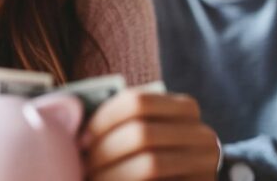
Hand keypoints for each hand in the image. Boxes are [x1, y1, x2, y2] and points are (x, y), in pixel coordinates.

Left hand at [82, 89, 218, 180]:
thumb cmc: (145, 156)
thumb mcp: (139, 131)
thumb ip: (116, 121)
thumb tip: (70, 113)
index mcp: (184, 109)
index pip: (138, 102)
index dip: (102, 119)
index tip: (79, 139)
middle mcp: (203, 136)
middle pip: (142, 134)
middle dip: (104, 151)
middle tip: (82, 165)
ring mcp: (206, 167)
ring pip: (150, 166)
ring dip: (111, 175)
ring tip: (92, 178)